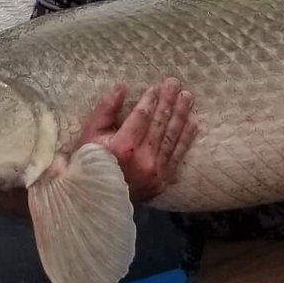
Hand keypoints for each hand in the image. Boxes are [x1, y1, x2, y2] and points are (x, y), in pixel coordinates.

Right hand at [75, 77, 198, 202]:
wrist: (97, 199)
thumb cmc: (90, 163)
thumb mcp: (90, 134)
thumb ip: (105, 109)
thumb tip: (122, 87)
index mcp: (123, 146)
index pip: (142, 116)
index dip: (150, 100)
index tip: (156, 87)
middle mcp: (143, 159)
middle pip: (160, 124)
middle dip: (169, 101)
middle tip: (175, 83)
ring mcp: (156, 172)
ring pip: (172, 137)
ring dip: (182, 114)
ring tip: (187, 97)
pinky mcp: (163, 181)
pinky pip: (178, 154)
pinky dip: (186, 137)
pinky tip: (193, 122)